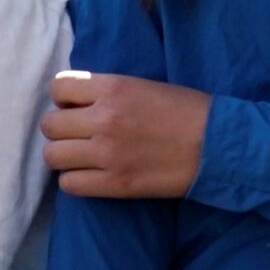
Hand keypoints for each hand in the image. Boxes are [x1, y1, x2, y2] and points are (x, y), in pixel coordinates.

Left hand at [40, 70, 211, 198]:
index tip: (79, 108)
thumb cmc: (189, 111)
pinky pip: (69, 184)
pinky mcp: (116, 183)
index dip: (65, 99)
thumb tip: (77, 104)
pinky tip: (93, 175)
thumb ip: (110, 91)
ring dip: (65, 156)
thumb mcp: (146, 86)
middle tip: (81, 135)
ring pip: (53, 156)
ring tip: (84, 157)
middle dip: (62, 130)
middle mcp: (104, 118)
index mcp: (114, 87)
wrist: (219, 145)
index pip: (59, 88)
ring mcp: (107, 153)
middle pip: (50, 125)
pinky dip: (76, 180)